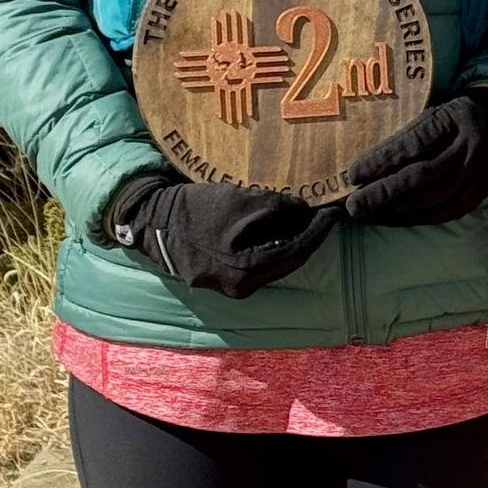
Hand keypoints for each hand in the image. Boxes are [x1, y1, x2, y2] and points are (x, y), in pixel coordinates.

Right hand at [104, 170, 338, 298]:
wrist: (153, 220)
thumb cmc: (196, 209)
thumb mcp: (241, 200)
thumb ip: (278, 207)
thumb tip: (305, 210)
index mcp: (248, 269)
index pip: (297, 250)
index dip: (319, 230)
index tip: (334, 212)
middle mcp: (243, 287)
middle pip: (288, 261)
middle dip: (309, 238)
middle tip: (324, 215)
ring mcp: (231, 287)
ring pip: (273, 264)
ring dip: (291, 242)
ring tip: (306, 219)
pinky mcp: (222, 279)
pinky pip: (257, 265)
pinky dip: (272, 247)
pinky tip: (280, 228)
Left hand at [343, 89, 487, 228]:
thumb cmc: (456, 118)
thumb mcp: (435, 111)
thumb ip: (408, 133)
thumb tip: (367, 162)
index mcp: (456, 118)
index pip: (415, 142)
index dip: (384, 160)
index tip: (353, 173)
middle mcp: (470, 148)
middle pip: (424, 175)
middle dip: (385, 192)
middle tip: (354, 205)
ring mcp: (478, 174)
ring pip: (434, 199)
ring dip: (396, 210)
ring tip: (366, 215)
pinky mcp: (479, 194)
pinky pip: (445, 213)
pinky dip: (416, 219)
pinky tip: (392, 220)